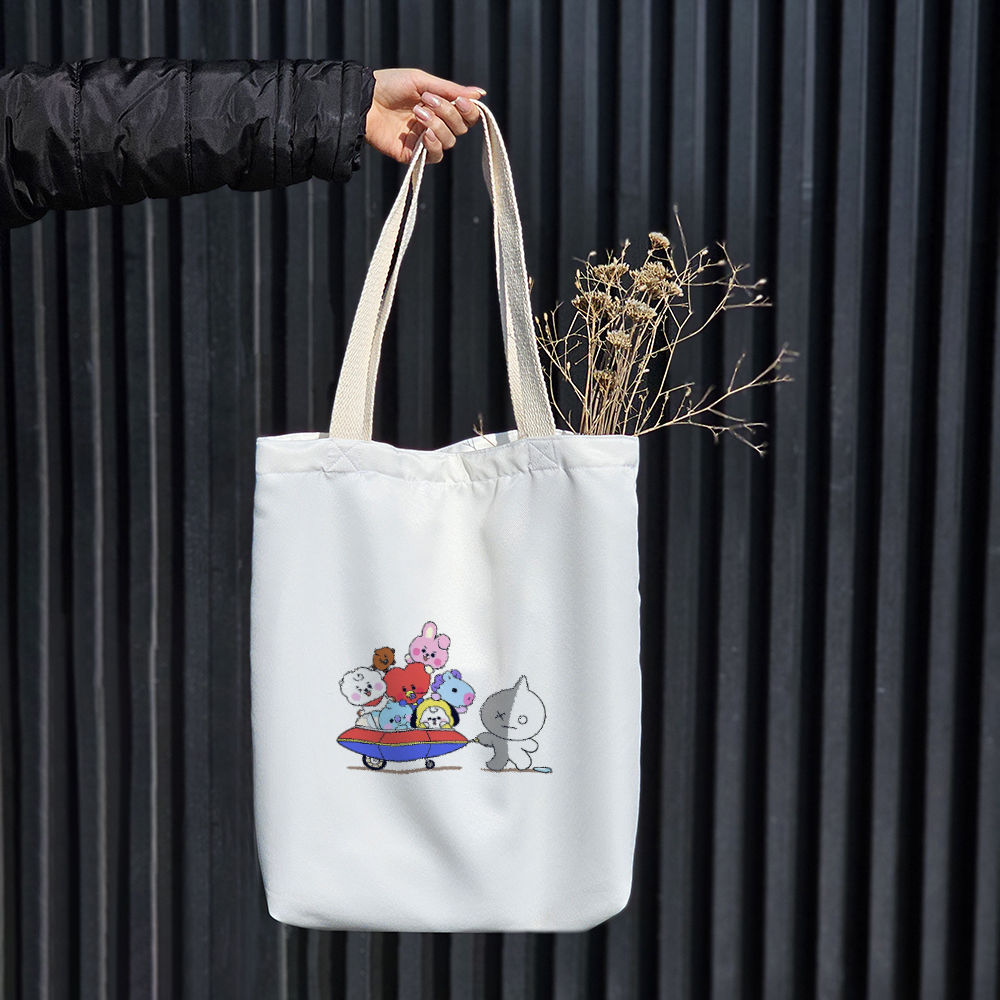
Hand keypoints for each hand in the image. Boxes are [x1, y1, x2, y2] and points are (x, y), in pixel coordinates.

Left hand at [366, 68, 483, 164]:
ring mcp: (424, 140)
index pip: (466, 115)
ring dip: (437, 125)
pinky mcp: (413, 154)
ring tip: (417, 113)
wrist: (364, 100)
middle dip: (448, 113)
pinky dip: (434, 145)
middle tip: (428, 101)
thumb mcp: (422, 81)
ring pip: (449, 141)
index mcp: (440, 106)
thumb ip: (451, 90)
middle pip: (460, 128)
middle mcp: (435, 124)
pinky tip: (424, 134)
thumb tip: (481, 94)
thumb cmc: (390, 85)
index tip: (460, 101)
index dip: (469, 110)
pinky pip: (435, 156)